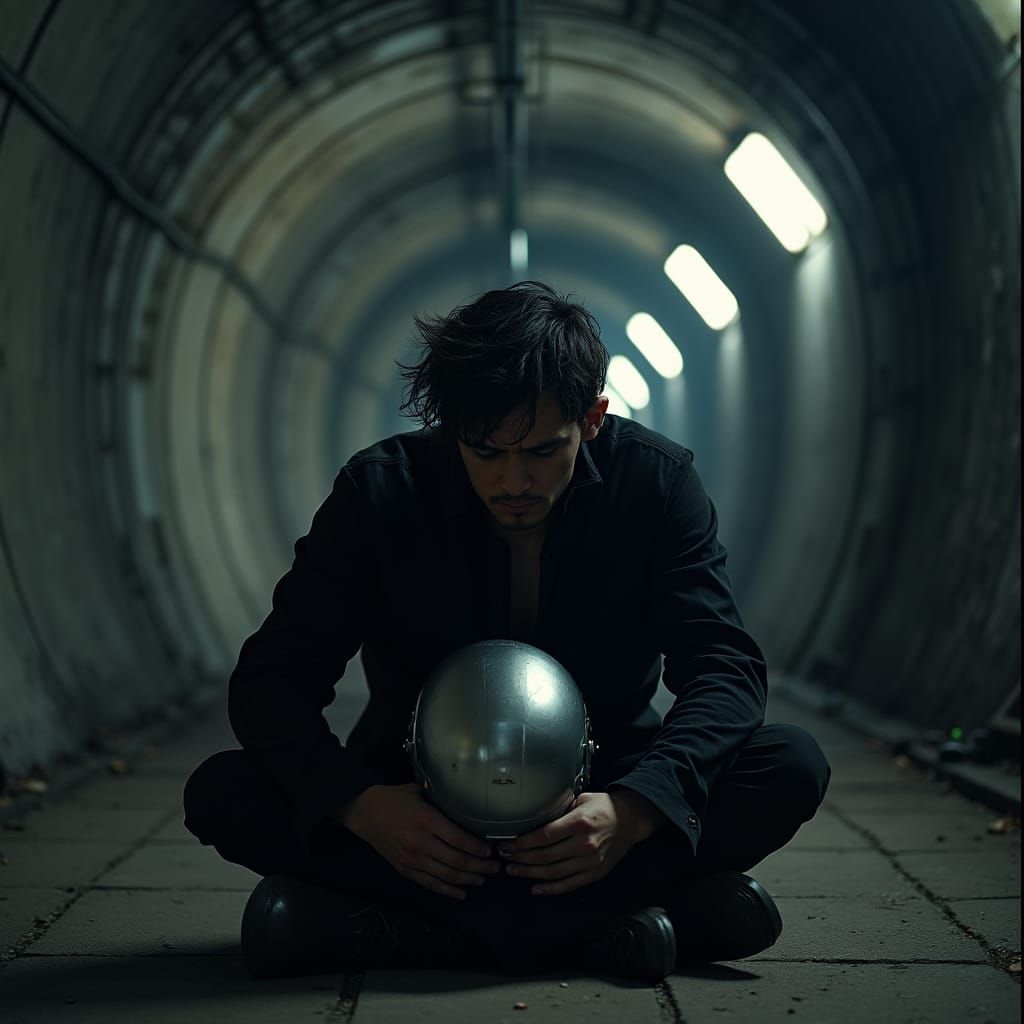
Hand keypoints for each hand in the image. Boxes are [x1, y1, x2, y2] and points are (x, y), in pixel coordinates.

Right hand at [339, 783, 500, 899]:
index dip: (478, 849)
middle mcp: (421, 843)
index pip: (460, 840)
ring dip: (468, 880)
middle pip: (457, 861)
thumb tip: (466, 803)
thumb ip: (441, 800)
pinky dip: (448, 891)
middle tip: (495, 868)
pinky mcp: (405, 869)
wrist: (365, 812)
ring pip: (447, 875)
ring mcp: (412, 859)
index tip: (491, 851)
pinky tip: (462, 893)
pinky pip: (430, 884)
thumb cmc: (395, 798)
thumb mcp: (420, 792)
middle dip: (480, 867)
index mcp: (427, 820)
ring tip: (483, 879)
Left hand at [498, 790, 651, 895]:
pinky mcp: (595, 874)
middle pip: (545, 857)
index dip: (523, 843)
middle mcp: (585, 844)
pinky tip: (535, 888)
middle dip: (521, 859)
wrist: (630, 820)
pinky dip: (550, 889)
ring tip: (514, 870)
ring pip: (553, 873)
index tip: (509, 844)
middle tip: (505, 858)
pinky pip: (569, 885)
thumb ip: (560, 809)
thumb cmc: (603, 807)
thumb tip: (533, 816)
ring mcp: (591, 862)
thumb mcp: (581, 800)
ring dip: (530, 874)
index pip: (544, 836)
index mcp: (579, 823)